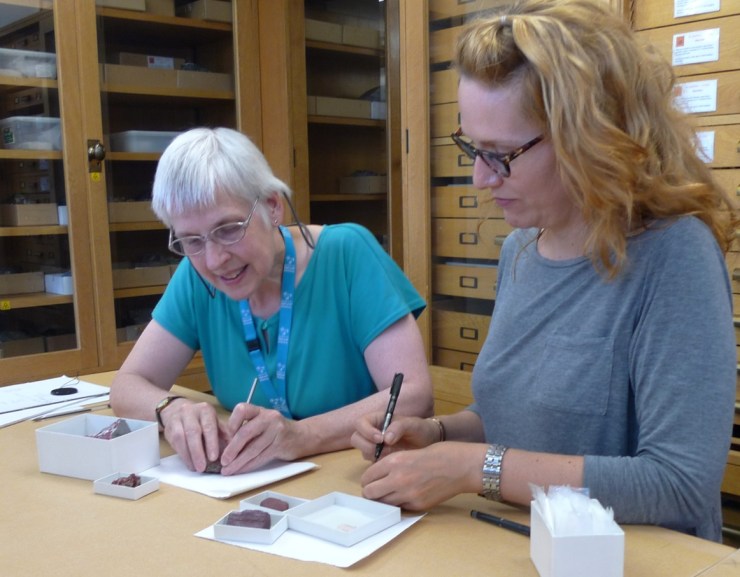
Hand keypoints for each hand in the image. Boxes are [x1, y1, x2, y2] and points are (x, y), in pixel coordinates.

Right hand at [162, 400, 227, 472]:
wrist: (177, 410)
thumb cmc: (201, 420)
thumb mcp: (214, 423)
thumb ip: (224, 433)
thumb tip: (235, 447)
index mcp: (206, 410)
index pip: (209, 426)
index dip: (211, 443)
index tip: (214, 458)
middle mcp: (190, 412)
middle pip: (193, 432)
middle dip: (198, 451)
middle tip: (202, 467)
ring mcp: (177, 419)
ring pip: (181, 438)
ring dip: (189, 455)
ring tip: (196, 468)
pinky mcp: (168, 427)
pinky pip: (174, 442)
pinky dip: (182, 455)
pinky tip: (189, 463)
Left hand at [217, 403, 305, 474]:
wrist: (300, 437)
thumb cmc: (273, 431)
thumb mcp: (260, 423)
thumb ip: (244, 429)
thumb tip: (222, 445)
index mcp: (259, 410)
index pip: (242, 410)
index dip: (231, 423)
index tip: (224, 438)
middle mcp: (269, 417)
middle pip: (245, 433)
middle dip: (232, 449)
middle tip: (223, 461)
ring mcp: (276, 430)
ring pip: (253, 449)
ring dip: (239, 462)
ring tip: (228, 470)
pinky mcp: (281, 445)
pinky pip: (261, 457)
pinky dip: (249, 465)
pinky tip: (242, 470)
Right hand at [351, 413, 439, 460]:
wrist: (428, 444)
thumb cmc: (419, 429)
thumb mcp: (412, 424)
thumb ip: (399, 427)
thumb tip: (386, 438)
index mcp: (376, 419)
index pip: (360, 423)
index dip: (366, 431)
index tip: (380, 439)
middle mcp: (371, 432)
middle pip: (356, 438)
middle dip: (367, 446)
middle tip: (385, 450)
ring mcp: (374, 446)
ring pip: (363, 452)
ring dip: (375, 455)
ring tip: (393, 454)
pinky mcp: (378, 459)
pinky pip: (372, 463)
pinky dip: (380, 464)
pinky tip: (393, 462)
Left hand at [360, 442, 483, 509]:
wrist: (462, 466)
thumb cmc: (440, 453)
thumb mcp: (410, 452)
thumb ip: (393, 464)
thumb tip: (380, 476)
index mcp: (395, 461)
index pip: (368, 476)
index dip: (368, 479)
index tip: (372, 480)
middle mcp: (398, 479)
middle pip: (370, 493)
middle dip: (370, 492)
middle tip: (376, 489)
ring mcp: (408, 495)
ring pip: (383, 503)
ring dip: (383, 500)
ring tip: (390, 493)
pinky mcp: (418, 506)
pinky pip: (400, 507)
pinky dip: (399, 503)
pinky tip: (406, 496)